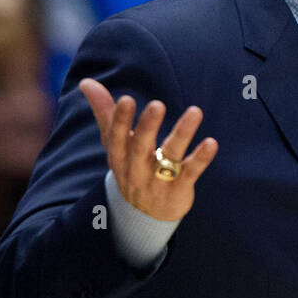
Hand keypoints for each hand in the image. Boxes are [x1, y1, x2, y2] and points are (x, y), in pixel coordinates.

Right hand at [79, 77, 217, 220]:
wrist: (145, 216)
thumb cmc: (130, 167)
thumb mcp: (115, 144)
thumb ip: (104, 112)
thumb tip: (86, 81)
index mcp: (119, 155)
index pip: (116, 137)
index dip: (119, 120)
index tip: (126, 99)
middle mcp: (136, 168)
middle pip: (140, 147)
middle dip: (147, 126)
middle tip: (157, 104)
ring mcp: (158, 180)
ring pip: (170, 156)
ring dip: (182, 133)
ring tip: (195, 111)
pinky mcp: (179, 189)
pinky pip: (190, 173)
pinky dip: (201, 159)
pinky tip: (211, 143)